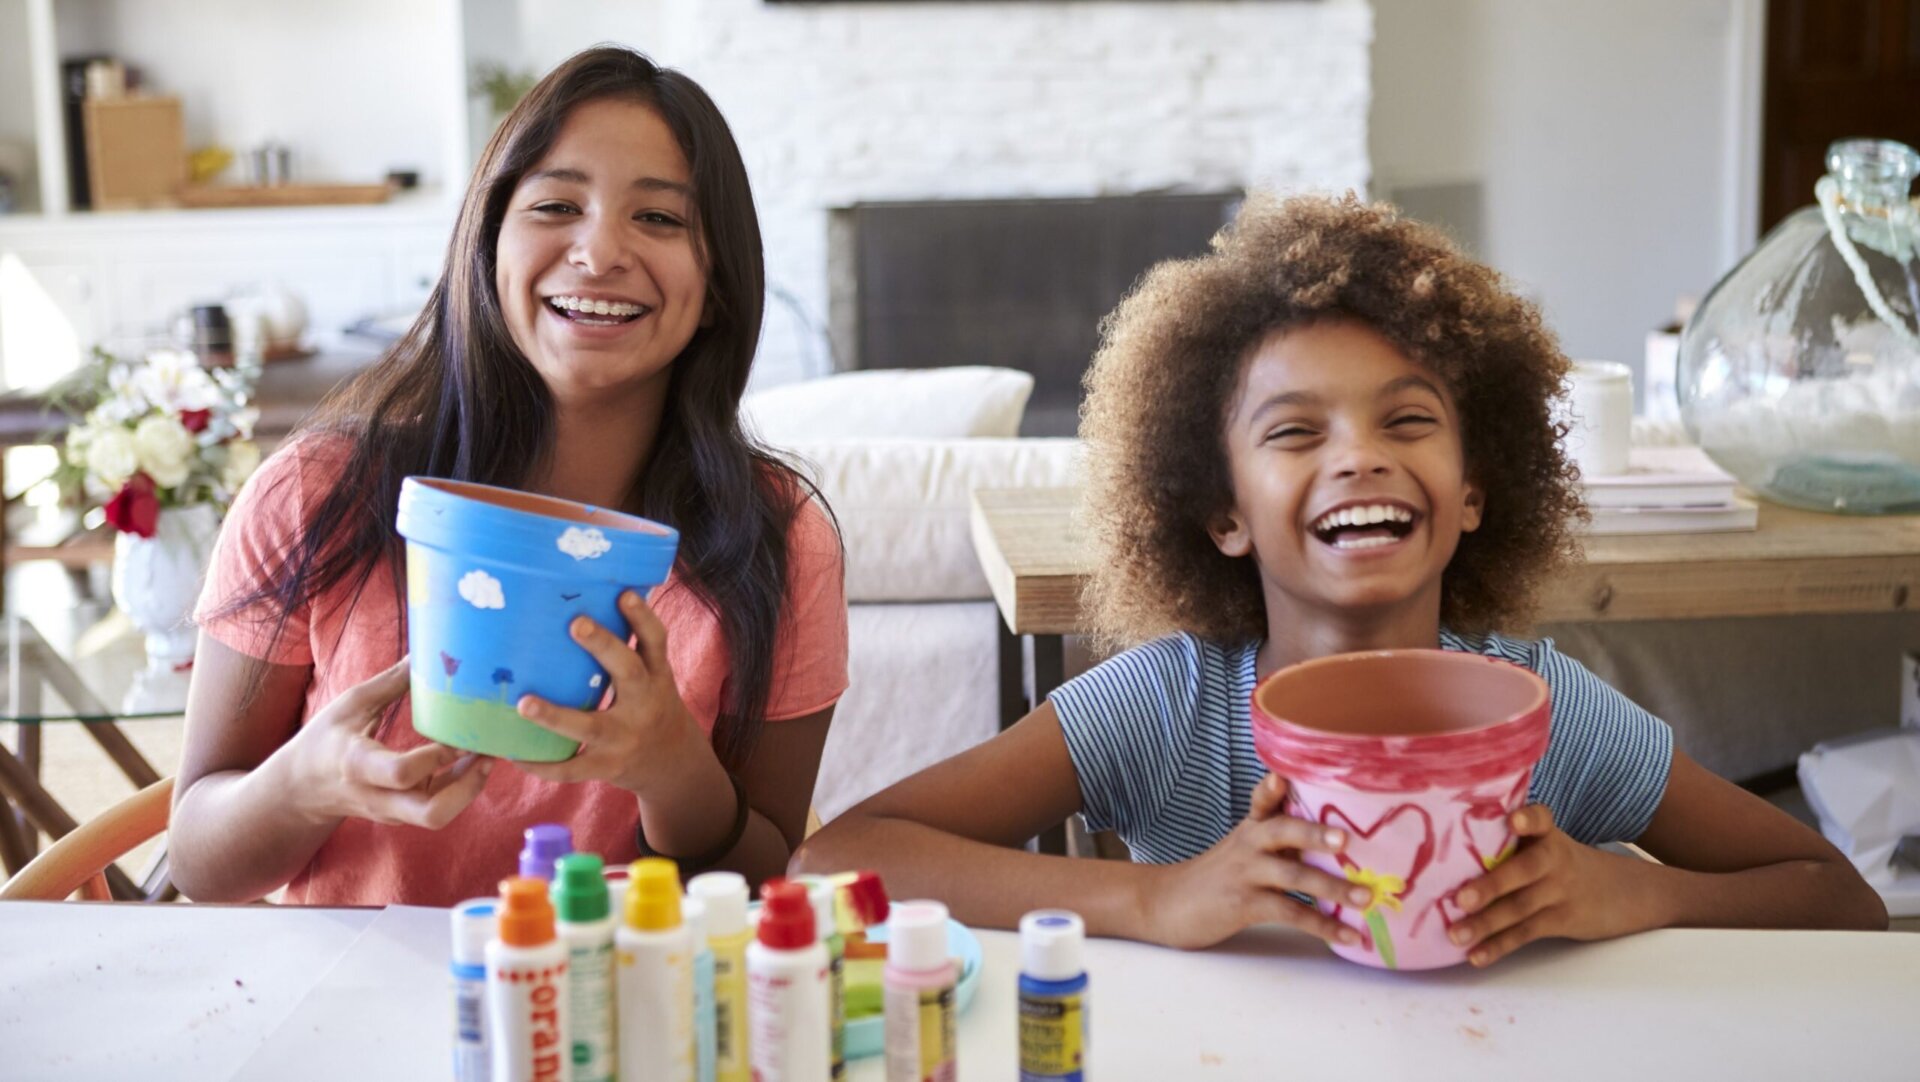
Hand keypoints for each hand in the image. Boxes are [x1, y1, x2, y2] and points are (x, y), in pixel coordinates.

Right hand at [285, 655, 492, 827]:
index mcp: (359, 765)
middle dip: (469, 786)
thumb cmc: (325, 739)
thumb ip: (390, 683)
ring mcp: (391, 812)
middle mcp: (378, 796)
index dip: (436, 757)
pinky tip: (473, 760)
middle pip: (432, 814)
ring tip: (488, 753)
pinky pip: (438, 808)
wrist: (302, 788)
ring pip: (440, 815)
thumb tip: (423, 652)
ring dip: (471, 787)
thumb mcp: (350, 704)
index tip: (457, 735)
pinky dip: (461, 787)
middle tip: (487, 753)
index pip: (401, 773)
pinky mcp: (402, 815)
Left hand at [513, 590, 703, 791]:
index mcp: (657, 677)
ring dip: (556, 716)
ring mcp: (625, 738)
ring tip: (524, 703)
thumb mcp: (654, 679)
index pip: (656, 641)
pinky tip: (514, 756)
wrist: (672, 764)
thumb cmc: (650, 708)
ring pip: (590, 727)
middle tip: (576, 623)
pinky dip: (542, 765)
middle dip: (604, 647)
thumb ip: (629, 652)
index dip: (643, 618)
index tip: (625, 594)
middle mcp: (645, 704)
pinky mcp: (608, 767)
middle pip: (628, 672)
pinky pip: (572, 768)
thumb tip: (586, 602)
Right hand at [1141, 773, 1376, 950]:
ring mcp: (1244, 875)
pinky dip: (1323, 926)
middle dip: (1315, 833)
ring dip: (1333, 888)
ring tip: (1366, 898)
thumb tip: (1335, 843)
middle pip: (1282, 831)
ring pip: (1293, 877)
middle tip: (1346, 840)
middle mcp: (1248, 845)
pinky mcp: (1244, 905)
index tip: (1282, 776)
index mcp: (1250, 829)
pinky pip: (1290, 914)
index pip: (1263, 802)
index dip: (1272, 789)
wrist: (1167, 904)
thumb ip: (1279, 840)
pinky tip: (1349, 935)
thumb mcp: (1242, 849)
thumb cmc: (1216, 877)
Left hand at [1448, 804, 1662, 965]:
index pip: (1542, 819)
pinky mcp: (1562, 921)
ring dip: (1486, 924)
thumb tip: (1440, 852)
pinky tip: (1475, 956)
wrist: (1620, 891)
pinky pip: (1527, 934)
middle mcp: (1556, 860)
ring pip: (1521, 908)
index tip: (1514, 819)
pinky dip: (1499, 946)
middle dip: (1492, 885)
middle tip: (1460, 898)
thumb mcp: (1545, 842)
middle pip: (1525, 871)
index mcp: (1548, 835)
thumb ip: (1506, 840)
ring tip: (1454, 935)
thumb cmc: (1559, 862)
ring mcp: (1561, 893)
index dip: (1529, 818)